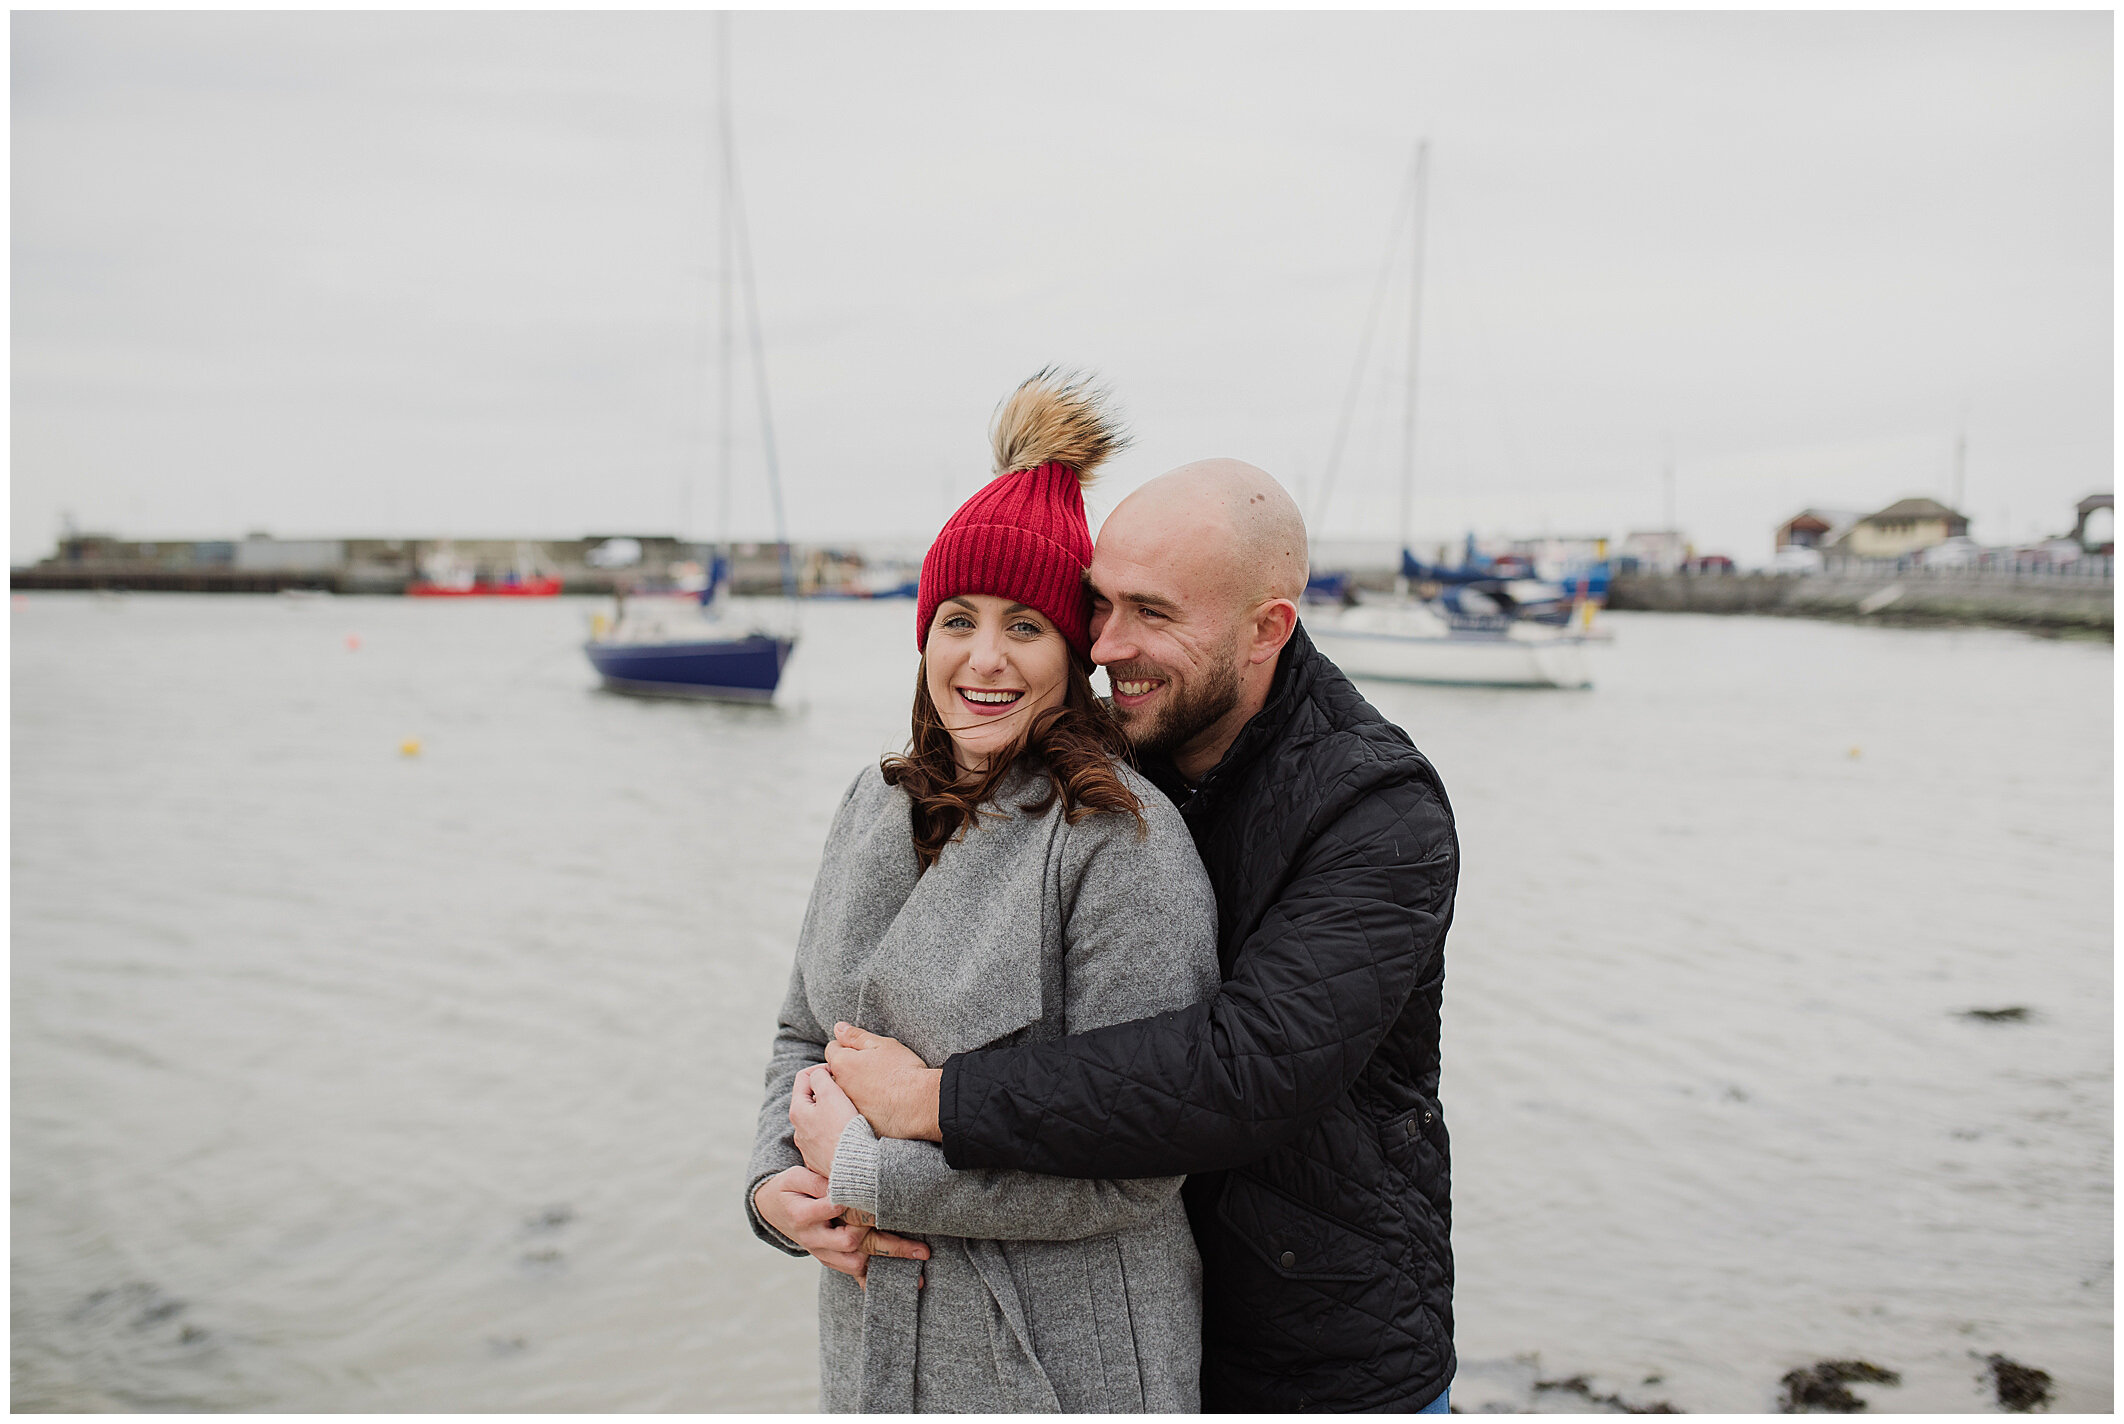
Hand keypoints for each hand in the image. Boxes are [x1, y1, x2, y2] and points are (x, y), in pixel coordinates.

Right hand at [751, 1164, 927, 1285]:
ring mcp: (823, 1252)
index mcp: (803, 1216)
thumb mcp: (795, 1177)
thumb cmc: (789, 1188)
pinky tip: (899, 1287)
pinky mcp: (831, 1259)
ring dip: (887, 1265)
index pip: (832, 1211)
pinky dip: (873, 1281)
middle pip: (852, 1243)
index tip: (883, 1201)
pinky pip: (852, 1273)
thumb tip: (840, 1181)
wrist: (773, 1210)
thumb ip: (816, 1180)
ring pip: (855, 1264)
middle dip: (889, 1244)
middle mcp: (814, 1239)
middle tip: (921, 1247)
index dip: (857, 1207)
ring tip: (918, 1267)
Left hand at [790, 1062, 859, 1177]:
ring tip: (849, 1113)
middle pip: (810, 1100)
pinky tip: (847, 1133)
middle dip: (826, 1092)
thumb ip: (820, 1077)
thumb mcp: (831, 1094)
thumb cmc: (843, 1129)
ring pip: (818, 1121)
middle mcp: (798, 1130)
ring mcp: (808, 1147)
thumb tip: (818, 1073)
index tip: (838, 1072)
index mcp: (797, 1111)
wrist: (854, 1167)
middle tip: (846, 1091)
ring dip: (830, 1113)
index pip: (802, 1078)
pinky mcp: (819, 1161)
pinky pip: (825, 1139)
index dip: (821, 1069)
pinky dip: (834, 1131)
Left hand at [825, 1023, 943, 1142]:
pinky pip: (856, 1111)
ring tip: (878, 1087)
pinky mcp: (859, 1124)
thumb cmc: (903, 1070)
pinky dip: (864, 1106)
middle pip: (836, 1073)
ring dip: (855, 1089)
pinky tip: (881, 1104)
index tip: (862, 1052)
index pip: (832, 1049)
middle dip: (848, 1069)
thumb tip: (838, 1028)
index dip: (847, 1047)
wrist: (921, 1103)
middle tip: (871, 1069)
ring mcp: (848, 1108)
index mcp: (842, 1064)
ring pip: (845, 1093)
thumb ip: (856, 1036)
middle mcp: (840, 1088)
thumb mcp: (882, 1044)